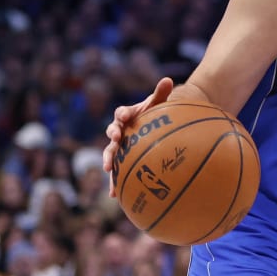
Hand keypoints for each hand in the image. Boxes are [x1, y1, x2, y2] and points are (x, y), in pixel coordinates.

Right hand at [103, 77, 175, 197]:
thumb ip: (160, 93)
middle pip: (112, 133)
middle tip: (115, 139)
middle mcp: (120, 130)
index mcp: (127, 115)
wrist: (153, 127)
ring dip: (109, 160)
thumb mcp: (159, 103)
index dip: (121, 115)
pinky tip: (114, 195)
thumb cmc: (156, 113)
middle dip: (112, 137)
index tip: (123, 119)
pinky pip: (118, 171)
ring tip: (108, 169)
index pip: (121, 113)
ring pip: (111, 152)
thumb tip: (167, 80)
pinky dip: (115, 182)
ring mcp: (120, 146)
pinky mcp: (122, 160)